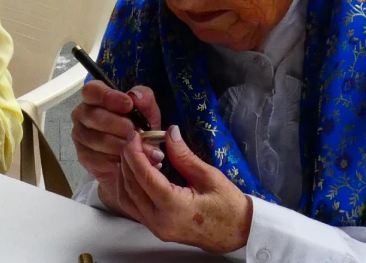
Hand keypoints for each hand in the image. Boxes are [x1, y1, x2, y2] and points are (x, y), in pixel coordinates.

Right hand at [71, 81, 161, 185]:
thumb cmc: (138, 127)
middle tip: (135, 131)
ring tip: (135, 147)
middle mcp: (82, 114)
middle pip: (93, 116)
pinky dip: (114, 159)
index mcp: (94, 97)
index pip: (91, 91)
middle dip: (117, 124)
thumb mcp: (147, 111)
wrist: (136, 155)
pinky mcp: (83, 156)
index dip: (108, 97)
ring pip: (96, 139)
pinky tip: (126, 159)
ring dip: (119, 144)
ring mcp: (80, 135)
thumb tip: (136, 97)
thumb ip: (145, 98)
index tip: (128, 105)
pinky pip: (96, 158)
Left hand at [117, 128, 252, 254]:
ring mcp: (155, 228)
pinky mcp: (155, 228)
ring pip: (126, 197)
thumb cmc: (229, 207)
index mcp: (173, 207)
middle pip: (130, 185)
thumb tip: (170, 132)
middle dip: (128, 159)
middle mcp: (158, 221)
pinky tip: (141, 172)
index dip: (134, 152)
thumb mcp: (209, 176)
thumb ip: (184, 155)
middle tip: (137, 141)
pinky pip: (132, 206)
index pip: (143, 175)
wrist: (239, 233)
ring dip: (126, 174)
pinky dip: (130, 187)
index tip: (135, 134)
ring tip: (139, 155)